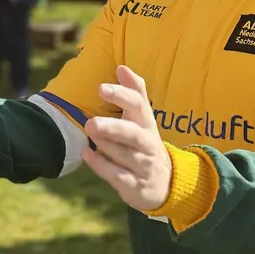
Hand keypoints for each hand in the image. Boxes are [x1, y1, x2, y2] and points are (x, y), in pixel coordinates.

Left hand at [82, 66, 172, 212]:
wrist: (168, 186)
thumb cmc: (146, 145)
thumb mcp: (143, 120)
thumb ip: (135, 93)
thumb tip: (122, 67)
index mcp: (147, 125)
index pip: (139, 106)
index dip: (122, 96)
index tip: (101, 88)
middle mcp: (148, 144)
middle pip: (134, 134)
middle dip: (113, 127)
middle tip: (91, 123)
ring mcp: (143, 166)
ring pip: (126, 155)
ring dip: (107, 144)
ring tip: (89, 131)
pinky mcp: (136, 186)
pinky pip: (119, 176)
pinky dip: (102, 166)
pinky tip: (87, 154)